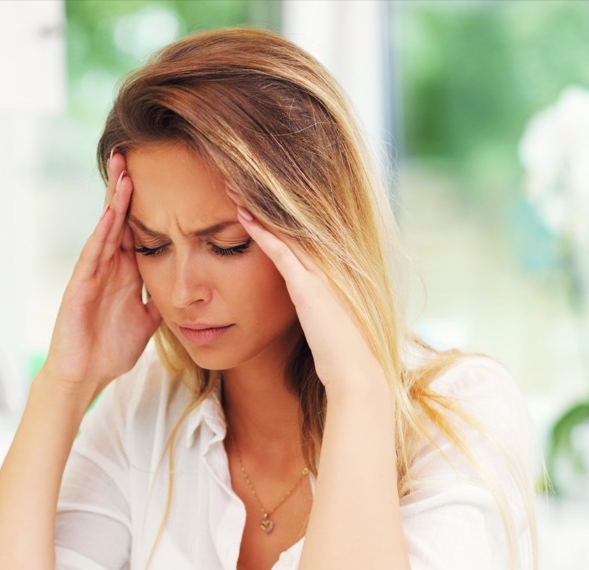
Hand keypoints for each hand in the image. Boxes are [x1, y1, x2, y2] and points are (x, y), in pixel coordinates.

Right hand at [40, 150, 161, 397]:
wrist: (84, 377)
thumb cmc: (110, 350)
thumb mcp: (148, 320)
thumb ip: (163, 298)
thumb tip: (187, 284)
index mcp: (125, 272)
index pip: (138, 228)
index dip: (147, 202)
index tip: (161, 174)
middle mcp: (108, 266)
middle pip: (119, 218)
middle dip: (125, 186)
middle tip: (133, 151)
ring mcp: (93, 273)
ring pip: (106, 228)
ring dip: (113, 199)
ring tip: (122, 168)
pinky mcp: (80, 285)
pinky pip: (94, 252)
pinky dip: (102, 230)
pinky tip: (110, 210)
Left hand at [227, 187, 386, 397]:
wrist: (356, 372)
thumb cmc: (340, 354)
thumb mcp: (326, 321)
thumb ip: (316, 305)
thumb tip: (309, 304)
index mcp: (330, 271)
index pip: (297, 232)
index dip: (273, 213)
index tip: (252, 195)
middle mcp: (327, 265)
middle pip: (289, 223)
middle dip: (263, 199)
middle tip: (237, 178)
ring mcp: (320, 274)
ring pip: (284, 230)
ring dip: (257, 208)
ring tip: (233, 187)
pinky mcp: (308, 287)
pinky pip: (280, 252)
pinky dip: (261, 232)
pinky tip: (242, 215)